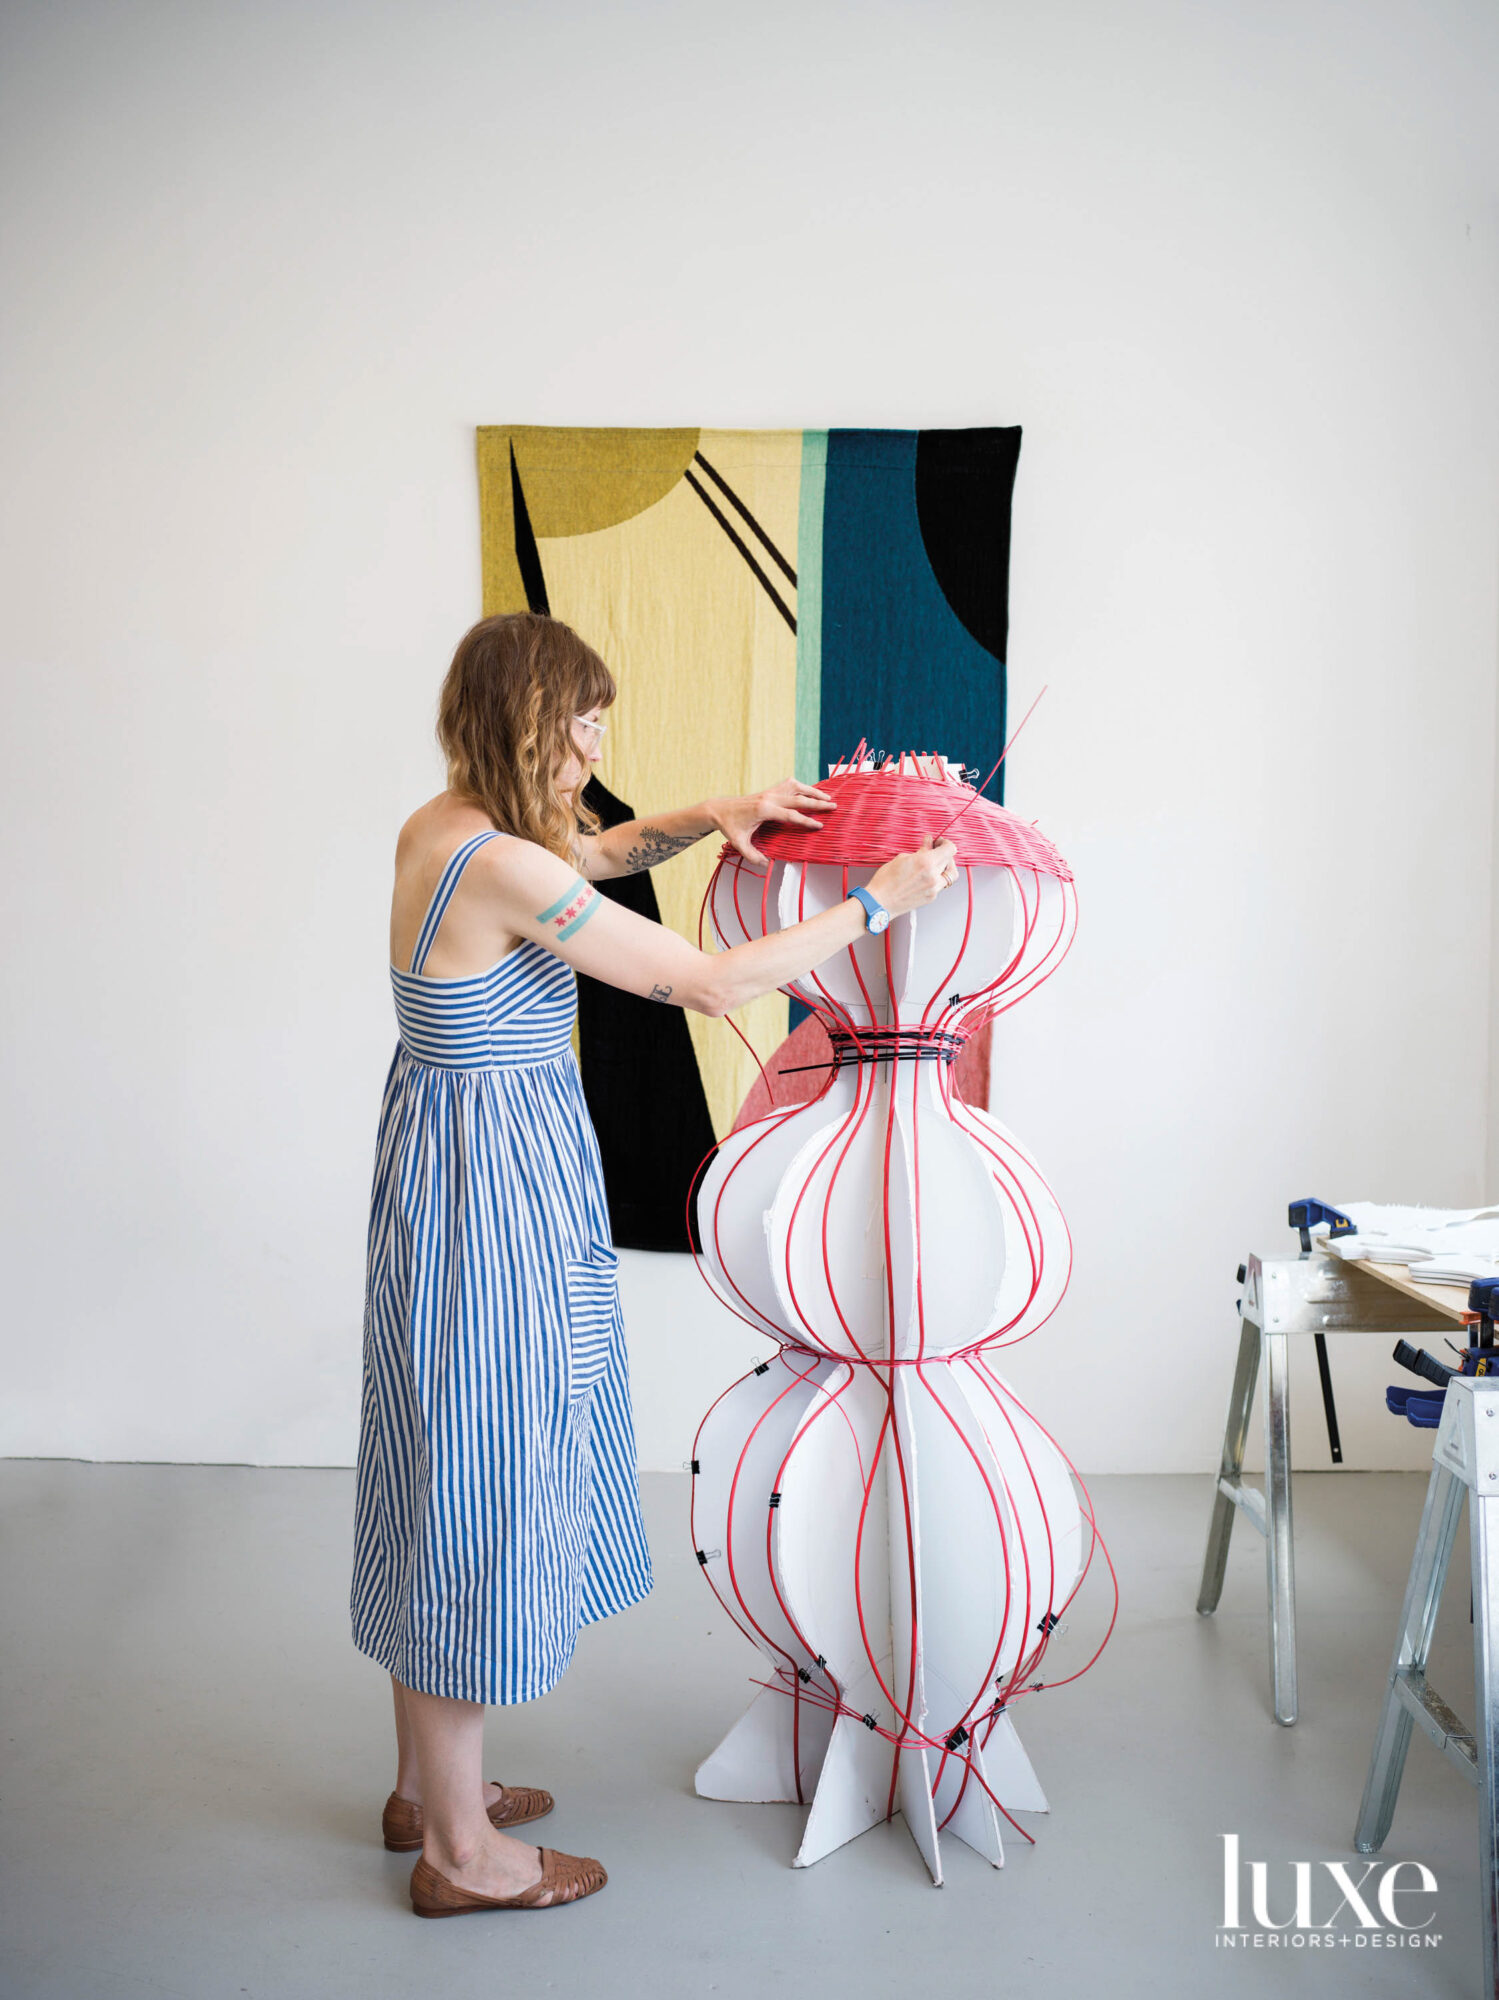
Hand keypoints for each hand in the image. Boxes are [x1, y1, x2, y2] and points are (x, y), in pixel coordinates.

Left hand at [709, 779, 835, 865]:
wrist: (719, 809)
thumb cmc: (729, 826)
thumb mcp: (739, 843)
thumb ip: (752, 855)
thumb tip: (766, 864)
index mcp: (764, 810)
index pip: (791, 815)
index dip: (806, 821)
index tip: (820, 826)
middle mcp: (769, 798)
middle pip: (799, 798)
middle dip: (817, 803)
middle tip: (833, 807)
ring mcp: (770, 792)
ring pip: (796, 787)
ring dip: (812, 791)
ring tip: (827, 798)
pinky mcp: (769, 790)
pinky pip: (789, 785)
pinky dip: (802, 787)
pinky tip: (811, 792)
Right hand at [867, 836, 958, 916]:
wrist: (879, 902)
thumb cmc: (885, 881)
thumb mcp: (902, 859)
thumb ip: (920, 850)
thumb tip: (928, 843)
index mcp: (926, 862)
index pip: (950, 849)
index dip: (946, 843)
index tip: (939, 842)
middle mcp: (933, 876)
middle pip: (951, 861)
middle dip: (944, 854)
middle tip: (935, 851)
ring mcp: (934, 889)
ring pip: (950, 875)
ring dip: (944, 868)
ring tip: (933, 865)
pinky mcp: (931, 897)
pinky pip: (940, 885)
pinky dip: (936, 878)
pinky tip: (925, 876)